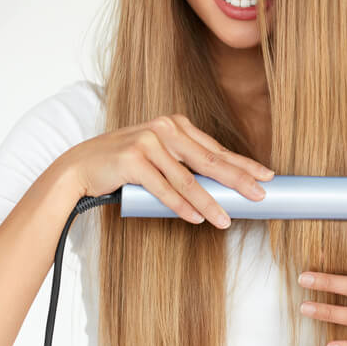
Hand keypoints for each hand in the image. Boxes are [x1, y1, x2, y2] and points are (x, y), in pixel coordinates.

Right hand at [59, 113, 273, 227]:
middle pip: (209, 161)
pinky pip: (163, 188)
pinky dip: (181, 205)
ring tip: (227, 219)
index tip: (267, 176)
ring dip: (209, 202)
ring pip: (187, 179)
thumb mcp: (160, 159)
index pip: (216, 150)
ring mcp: (148, 142)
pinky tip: (197, 217)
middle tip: (260, 196)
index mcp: (177, 125)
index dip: (243, 164)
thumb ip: (186, 166)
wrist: (80, 167)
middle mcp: (165, 128)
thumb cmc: (125, 165)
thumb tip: (223, 189)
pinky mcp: (132, 159)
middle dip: (238, 181)